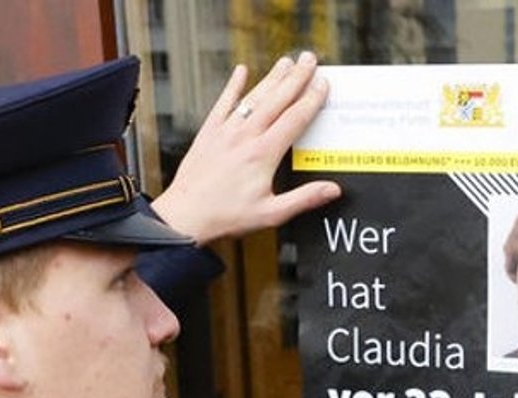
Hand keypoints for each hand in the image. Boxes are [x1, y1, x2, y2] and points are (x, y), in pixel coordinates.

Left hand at [149, 53, 341, 245]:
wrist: (185, 215)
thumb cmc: (226, 216)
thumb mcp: (272, 214)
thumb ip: (304, 199)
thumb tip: (332, 190)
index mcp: (263, 155)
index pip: (295, 119)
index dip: (311, 99)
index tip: (322, 85)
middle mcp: (245, 137)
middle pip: (277, 100)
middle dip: (296, 78)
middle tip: (310, 60)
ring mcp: (226, 132)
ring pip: (254, 98)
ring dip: (272, 78)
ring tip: (286, 62)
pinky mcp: (209, 133)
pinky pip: (223, 103)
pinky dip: (233, 86)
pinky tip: (240, 71)